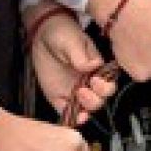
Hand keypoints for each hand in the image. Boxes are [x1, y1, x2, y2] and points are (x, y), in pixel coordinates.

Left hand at [28, 8, 110, 124]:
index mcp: (97, 69)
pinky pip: (67, 112)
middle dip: (94, 100)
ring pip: (85, 109)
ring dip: (84, 110)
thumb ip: (81, 55)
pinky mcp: (59, 97)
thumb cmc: (62, 32)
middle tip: (81, 91)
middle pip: (99, 100)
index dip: (105, 87)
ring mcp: (74, 91)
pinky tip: (70, 117)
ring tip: (75, 100)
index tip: (94, 80)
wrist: (42, 34)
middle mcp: (88, 83)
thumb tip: (92, 66)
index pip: (108, 84)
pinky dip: (70, 118)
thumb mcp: (72, 41)